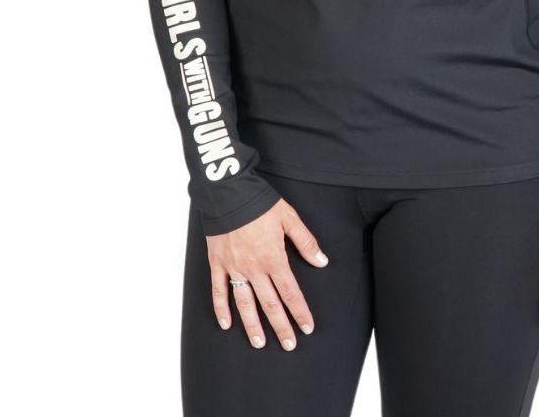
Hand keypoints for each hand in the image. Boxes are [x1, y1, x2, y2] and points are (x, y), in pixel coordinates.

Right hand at [207, 197, 329, 349]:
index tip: (307, 327)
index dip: (299, 311)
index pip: (290, 292)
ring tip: (259, 343)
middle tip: (289, 345)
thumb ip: (305, 242)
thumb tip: (321, 261)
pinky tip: (226, 324)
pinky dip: (221, 308)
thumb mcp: (289, 218)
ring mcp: (234, 267)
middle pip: (270, 303)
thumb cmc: (261, 203)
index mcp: (273, 258)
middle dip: (281, 326)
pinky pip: (219, 290)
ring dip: (252, 325)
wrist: (230, 193)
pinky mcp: (217, 263)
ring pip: (244, 303)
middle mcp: (254, 268)